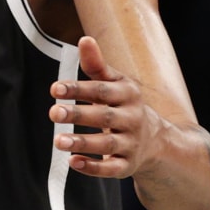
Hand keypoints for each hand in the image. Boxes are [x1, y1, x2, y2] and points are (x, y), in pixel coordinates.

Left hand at [48, 35, 166, 177]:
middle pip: (105, 117)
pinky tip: (73, 162)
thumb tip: (85, 39)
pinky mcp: (127, 166)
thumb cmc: (123, 105)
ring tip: (58, 141)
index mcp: (128, 95)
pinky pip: (111, 169)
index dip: (79, 89)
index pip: (102, 91)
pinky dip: (93, 168)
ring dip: (82, 142)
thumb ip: (96, 65)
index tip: (55, 88)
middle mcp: (132, 119)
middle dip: (79, 114)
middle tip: (53, 112)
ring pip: (107, 145)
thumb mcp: (114, 83)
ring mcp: (131, 144)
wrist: (156, 140)